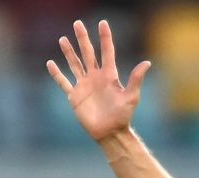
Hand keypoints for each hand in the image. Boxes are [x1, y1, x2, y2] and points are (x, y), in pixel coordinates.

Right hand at [48, 19, 149, 143]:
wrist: (110, 133)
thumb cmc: (123, 116)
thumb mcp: (131, 97)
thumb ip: (136, 79)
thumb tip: (147, 63)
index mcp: (109, 75)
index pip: (106, 52)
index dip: (105, 37)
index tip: (102, 23)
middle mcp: (96, 77)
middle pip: (88, 53)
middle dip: (82, 39)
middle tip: (77, 23)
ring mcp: (84, 85)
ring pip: (75, 64)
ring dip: (69, 52)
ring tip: (63, 39)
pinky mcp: (75, 96)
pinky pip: (64, 82)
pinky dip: (57, 74)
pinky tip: (51, 63)